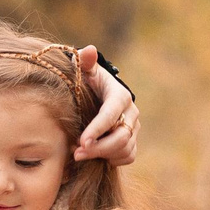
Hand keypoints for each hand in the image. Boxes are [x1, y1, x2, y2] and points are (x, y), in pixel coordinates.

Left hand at [73, 45, 138, 165]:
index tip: (81, 141)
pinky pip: (128, 156)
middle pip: (121, 137)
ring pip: (125, 149)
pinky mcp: (132, 140)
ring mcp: (133, 128)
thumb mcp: (84, 70)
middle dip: (98, 148)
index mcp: (119, 95)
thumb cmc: (87, 81)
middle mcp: (131, 112)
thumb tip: (89, 50)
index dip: (98, 129)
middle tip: (76, 153)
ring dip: (103, 156)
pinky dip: (113, 160)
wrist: (98, 95)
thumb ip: (84, 61)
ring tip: (79, 154)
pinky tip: (96, 156)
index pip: (111, 114)